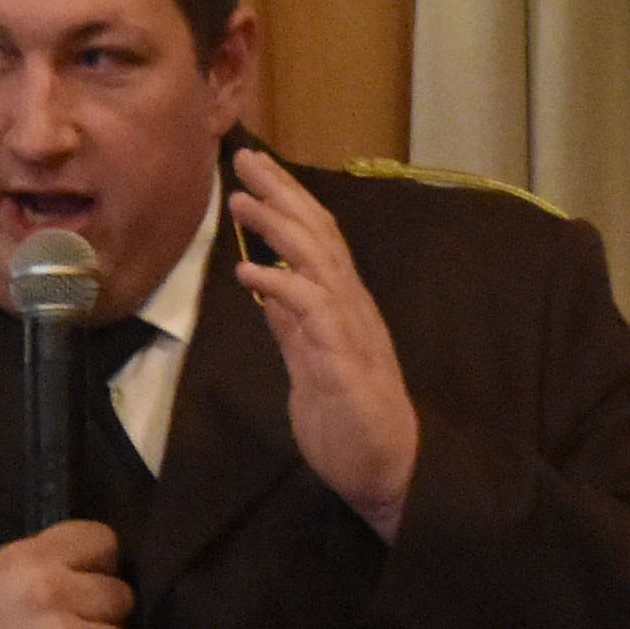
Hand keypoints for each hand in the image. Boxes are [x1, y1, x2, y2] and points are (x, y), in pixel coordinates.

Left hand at [227, 149, 417, 538]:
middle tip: (244, 157)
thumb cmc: (349, 423)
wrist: (388, 471)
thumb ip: (291, 326)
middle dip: (282, 192)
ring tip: (241, 198)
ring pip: (318, 261)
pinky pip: (311, 311)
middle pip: (319, 235)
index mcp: (342, 306)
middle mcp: (351, 307)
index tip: (255, 171)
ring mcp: (350, 330)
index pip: (317, 239)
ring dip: (278, 226)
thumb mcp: (310, 365)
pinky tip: (248, 270)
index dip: (287, 201)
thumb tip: (265, 289)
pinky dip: (280, 284)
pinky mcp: (342, 360)